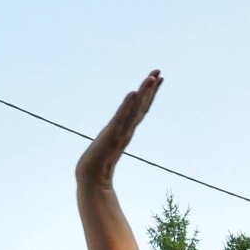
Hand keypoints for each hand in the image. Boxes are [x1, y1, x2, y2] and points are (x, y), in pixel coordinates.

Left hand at [75, 70, 162, 185]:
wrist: (91, 177)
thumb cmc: (98, 165)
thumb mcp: (108, 146)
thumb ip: (113, 141)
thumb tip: (115, 137)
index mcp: (127, 130)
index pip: (141, 108)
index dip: (149, 94)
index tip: (156, 79)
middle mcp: (127, 129)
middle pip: (143, 105)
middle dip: (151, 89)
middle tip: (159, 72)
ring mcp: (121, 131)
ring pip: (136, 108)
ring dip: (144, 92)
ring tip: (151, 77)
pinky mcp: (112, 134)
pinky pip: (121, 116)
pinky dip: (127, 105)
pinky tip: (133, 93)